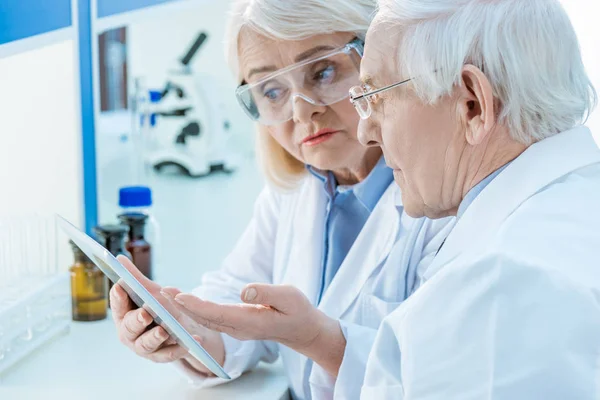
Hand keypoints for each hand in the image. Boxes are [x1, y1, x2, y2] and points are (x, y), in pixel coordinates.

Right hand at [110, 255, 224, 374]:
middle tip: (146, 313)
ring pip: (146, 344)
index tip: (120, 286)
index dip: (118, 297)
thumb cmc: (158, 308)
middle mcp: (129, 333)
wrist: (178, 327)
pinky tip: (191, 340)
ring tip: (164, 331)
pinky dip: (179, 348)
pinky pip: (168, 355)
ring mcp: (144, 347)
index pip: (118, 306)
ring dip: (155, 337)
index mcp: (124, 315)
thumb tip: (119, 257)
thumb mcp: (149, 291)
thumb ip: (135, 278)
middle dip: (137, 320)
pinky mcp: (160, 356)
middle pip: (130, 328)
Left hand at [172, 284, 346, 375]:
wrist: (301, 329)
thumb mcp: (288, 296)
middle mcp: (237, 328)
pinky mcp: (234, 324)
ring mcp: (235, 328)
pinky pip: (209, 318)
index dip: (196, 306)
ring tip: (163, 294)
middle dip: (180, 307)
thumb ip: (265, 293)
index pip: (216, 314)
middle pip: (203, 318)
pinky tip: (182, 301)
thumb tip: (242, 291)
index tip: (177, 297)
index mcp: (249, 322)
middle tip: (158, 292)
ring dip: (183, 308)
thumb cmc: (297, 310)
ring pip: (203, 319)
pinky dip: (193, 309)